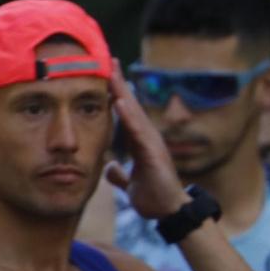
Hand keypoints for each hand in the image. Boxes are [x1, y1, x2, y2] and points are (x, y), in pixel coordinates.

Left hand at [105, 62, 190, 220]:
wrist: (167, 211)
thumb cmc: (152, 195)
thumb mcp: (129, 182)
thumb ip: (119, 174)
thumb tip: (109, 168)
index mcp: (138, 141)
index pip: (123, 112)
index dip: (112, 94)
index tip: (102, 74)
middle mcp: (146, 137)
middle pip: (128, 105)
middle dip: (117, 83)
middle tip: (107, 59)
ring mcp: (151, 143)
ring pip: (133, 113)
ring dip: (121, 92)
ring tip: (111, 72)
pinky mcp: (154, 154)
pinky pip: (139, 132)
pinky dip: (129, 117)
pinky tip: (119, 102)